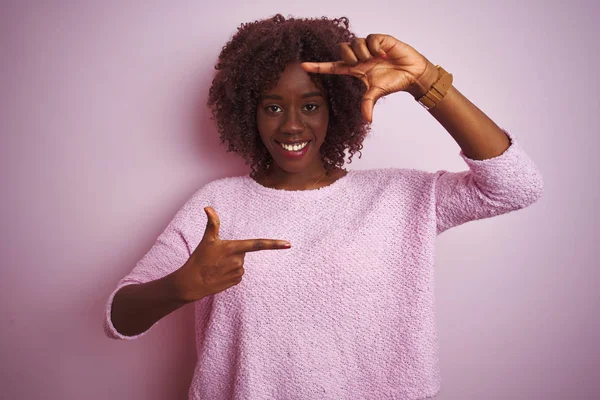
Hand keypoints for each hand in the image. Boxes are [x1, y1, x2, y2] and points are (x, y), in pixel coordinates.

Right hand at [173, 207, 290, 301]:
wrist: (192, 282)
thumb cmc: (199, 259)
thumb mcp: (206, 239)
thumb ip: (212, 223)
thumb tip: (207, 207)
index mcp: (234, 247)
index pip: (258, 244)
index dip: (274, 244)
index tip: (288, 244)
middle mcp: (239, 260)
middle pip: (242, 253)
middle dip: (233, 253)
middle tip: (216, 258)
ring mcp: (239, 272)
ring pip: (240, 264)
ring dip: (230, 264)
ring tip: (216, 267)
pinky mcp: (237, 281)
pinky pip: (237, 274)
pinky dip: (229, 273)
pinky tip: (219, 274)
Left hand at [301, 34, 437, 121]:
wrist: (412, 74)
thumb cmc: (394, 81)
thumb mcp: (377, 93)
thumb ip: (368, 103)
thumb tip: (367, 120)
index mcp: (355, 70)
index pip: (332, 67)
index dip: (318, 66)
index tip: (302, 66)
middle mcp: (360, 57)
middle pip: (342, 50)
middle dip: (348, 56)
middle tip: (360, 64)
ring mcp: (369, 48)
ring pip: (355, 43)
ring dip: (363, 52)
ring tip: (375, 59)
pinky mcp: (380, 40)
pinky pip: (370, 38)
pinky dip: (375, 47)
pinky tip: (383, 53)